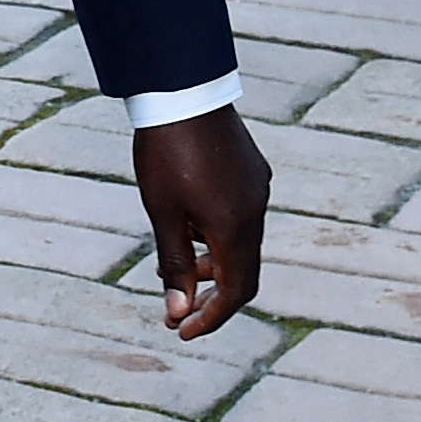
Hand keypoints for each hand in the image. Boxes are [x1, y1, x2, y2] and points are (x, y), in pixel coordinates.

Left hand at [133, 106, 270, 340]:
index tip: (182, 332)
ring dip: (211, 261)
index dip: (212, 318)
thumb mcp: (163, 212)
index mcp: (236, 228)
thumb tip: (178, 313)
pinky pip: (240, 215)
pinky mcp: (252, 171)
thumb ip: (174, 265)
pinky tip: (187, 223)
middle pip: (242, 270)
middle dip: (210, 294)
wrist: (182, 89)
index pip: (236, 291)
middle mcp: (256, 211)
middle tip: (176, 308)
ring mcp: (257, 189)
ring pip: (241, 242)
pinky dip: (217, 233)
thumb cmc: (165, 152)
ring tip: (170, 262)